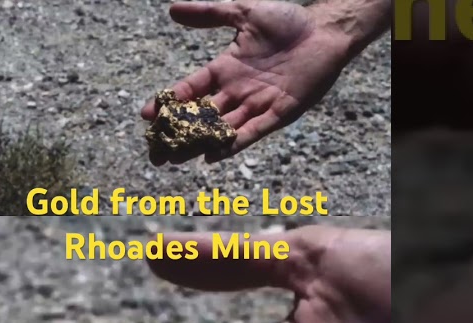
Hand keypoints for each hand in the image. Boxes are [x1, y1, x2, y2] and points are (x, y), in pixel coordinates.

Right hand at [141, 0, 365, 163]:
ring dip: (199, 142)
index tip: (147, 114)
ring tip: (176, 157)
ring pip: (222, 128)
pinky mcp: (279, 113)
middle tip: (156, 150)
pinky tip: (213, 155)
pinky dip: (233, 143)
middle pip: (202, 116)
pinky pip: (252, 132)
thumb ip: (210, 13)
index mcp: (226, 69)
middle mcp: (238, 91)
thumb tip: (172, 9)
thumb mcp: (244, 12)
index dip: (170, 101)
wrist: (325, 32)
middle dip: (178, 132)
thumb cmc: (288, 21)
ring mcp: (257, 104)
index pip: (191, 89)